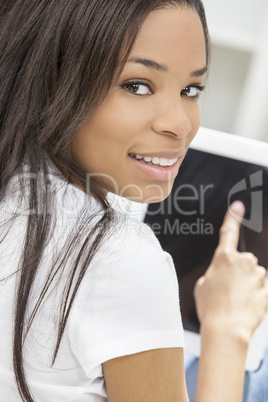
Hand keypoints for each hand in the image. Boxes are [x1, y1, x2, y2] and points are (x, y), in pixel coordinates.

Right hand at [194, 201, 267, 341]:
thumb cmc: (211, 308)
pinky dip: (255, 296)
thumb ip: (213, 273)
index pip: (228, 231)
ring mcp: (257, 275)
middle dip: (238, 272)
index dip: (233, 217)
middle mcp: (243, 262)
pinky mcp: (267, 289)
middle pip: (242, 261)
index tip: (238, 206)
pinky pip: (260, 289)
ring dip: (246, 285)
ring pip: (253, 276)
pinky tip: (245, 306)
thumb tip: (220, 275)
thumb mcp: (202, 286)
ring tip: (235, 301)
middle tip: (227, 289)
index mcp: (223, 257)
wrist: (226, 330)